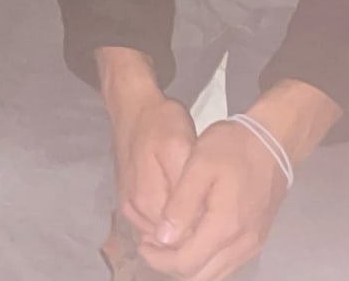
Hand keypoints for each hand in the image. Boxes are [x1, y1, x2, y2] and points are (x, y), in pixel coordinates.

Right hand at [100, 53, 199, 249]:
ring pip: (163, 235)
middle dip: (194, 230)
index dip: (203, 229)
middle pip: (171, 240)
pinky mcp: (129, 204)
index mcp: (147, 200)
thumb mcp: (180, 146)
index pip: (182, 237)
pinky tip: (186, 204)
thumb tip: (196, 222)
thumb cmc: (160, 123)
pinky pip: (154, 226)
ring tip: (202, 205)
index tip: (219, 212)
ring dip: (183, 227)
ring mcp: (130, 210)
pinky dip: (171, 221)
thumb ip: (185, 188)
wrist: (134, 108)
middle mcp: (135, 211)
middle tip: (214, 208)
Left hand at [134, 117, 295, 279]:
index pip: (186, 264)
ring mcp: (251, 245)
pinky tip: (191, 239)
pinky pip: (226, 265)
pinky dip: (205, 261)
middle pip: (199, 277)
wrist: (273, 141)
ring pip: (214, 275)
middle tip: (151, 244)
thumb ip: (180, 204)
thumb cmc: (233, 147)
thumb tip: (162, 238)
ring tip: (167, 243)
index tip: (143, 243)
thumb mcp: (199, 165)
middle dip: (170, 266)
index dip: (159, 259)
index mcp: (225, 226)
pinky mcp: (256, 241)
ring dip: (188, 266)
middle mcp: (241, 244)